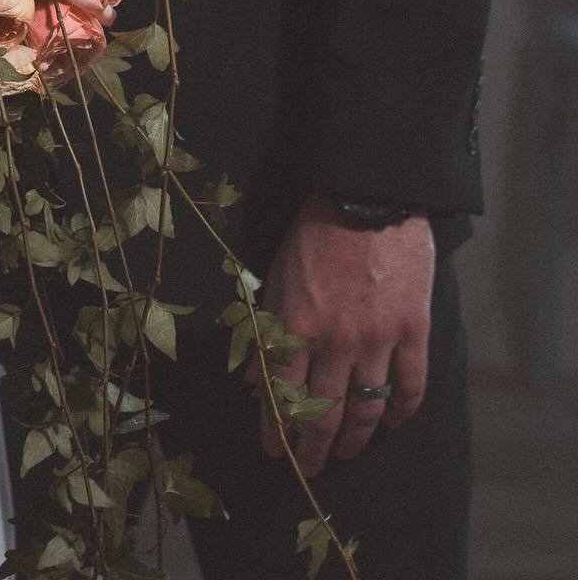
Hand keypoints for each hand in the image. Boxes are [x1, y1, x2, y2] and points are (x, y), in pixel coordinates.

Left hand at [246, 195, 434, 475]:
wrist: (366, 196)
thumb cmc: (314, 231)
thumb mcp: (276, 275)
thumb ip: (266, 327)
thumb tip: (252, 376)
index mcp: (296, 324)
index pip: (282, 393)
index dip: (277, 428)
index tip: (273, 451)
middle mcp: (336, 340)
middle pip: (324, 411)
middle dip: (313, 446)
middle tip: (310, 468)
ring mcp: (378, 338)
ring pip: (367, 408)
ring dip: (356, 439)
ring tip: (347, 454)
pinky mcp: (413, 330)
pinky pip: (410, 385)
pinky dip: (402, 411)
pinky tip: (394, 425)